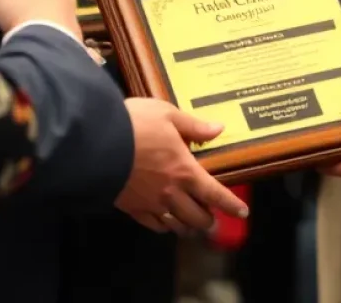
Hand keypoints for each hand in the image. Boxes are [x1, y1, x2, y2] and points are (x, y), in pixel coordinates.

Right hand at [116, 98, 249, 233]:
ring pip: (177, 225)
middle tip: (213, 219)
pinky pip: (154, 225)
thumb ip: (194, 126)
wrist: (98, 143)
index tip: (242, 212)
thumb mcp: (168, 114)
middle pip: (197, 217)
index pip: (215, 193)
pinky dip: (164, 227)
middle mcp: (172, 192)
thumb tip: (218, 129)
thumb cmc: (136, 124)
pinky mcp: (132, 207)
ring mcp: (151, 203)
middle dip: (209, 220)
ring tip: (193, 226)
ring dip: (188, 227)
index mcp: (185, 170)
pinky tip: (166, 224)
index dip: (230, 204)